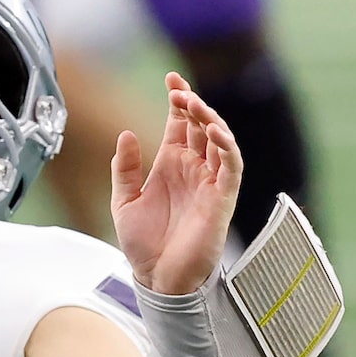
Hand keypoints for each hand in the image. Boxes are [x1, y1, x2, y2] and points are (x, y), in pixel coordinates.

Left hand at [111, 73, 241, 296]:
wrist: (157, 278)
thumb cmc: (144, 245)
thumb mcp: (124, 201)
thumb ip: (125, 168)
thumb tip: (126, 134)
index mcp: (171, 165)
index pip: (179, 124)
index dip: (178, 100)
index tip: (171, 78)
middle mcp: (193, 169)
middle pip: (200, 125)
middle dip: (193, 103)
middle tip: (179, 88)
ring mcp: (209, 182)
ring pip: (219, 140)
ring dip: (210, 119)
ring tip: (194, 104)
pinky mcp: (222, 198)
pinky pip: (231, 166)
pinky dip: (226, 147)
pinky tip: (213, 132)